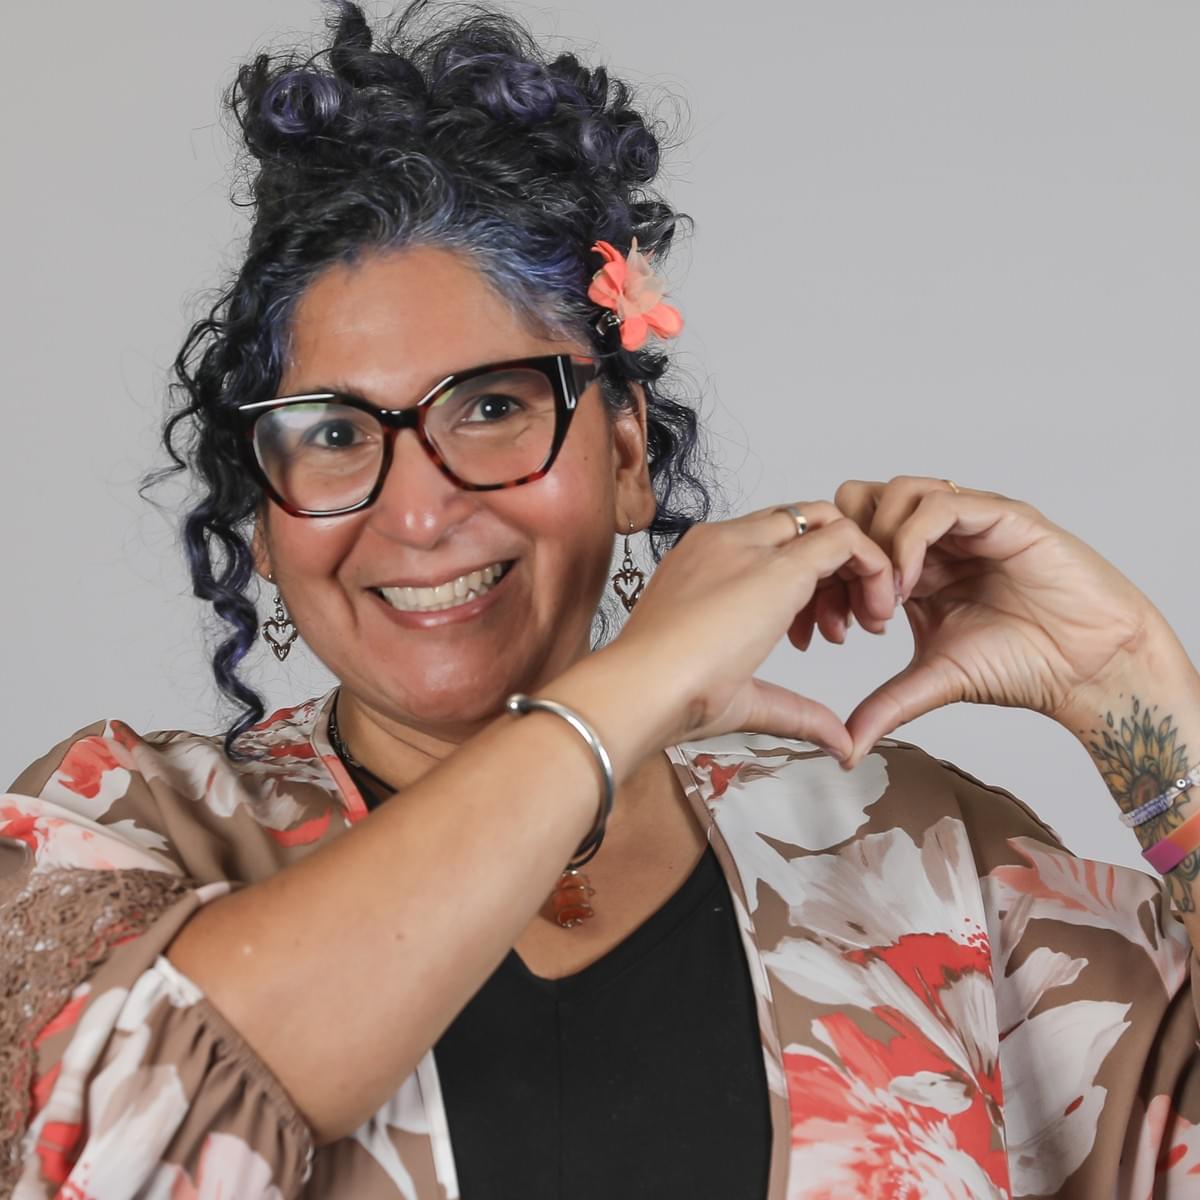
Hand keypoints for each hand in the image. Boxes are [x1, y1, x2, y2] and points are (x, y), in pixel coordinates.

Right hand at [610, 502, 896, 756]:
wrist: (641, 690)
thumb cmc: (668, 698)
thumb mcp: (744, 695)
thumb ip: (796, 710)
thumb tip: (839, 742)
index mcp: (702, 564)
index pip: (771, 544)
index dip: (809, 585)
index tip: (821, 634)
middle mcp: (724, 543)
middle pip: (802, 526)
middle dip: (839, 571)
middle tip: (856, 625)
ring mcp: (748, 545)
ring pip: (826, 521)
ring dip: (860, 569)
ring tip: (870, 624)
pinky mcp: (778, 565)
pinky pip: (846, 537)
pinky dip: (875, 567)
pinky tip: (878, 611)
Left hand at [814, 476, 1161, 767]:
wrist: (1088, 668)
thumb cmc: (1024, 665)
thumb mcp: (934, 680)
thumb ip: (886, 705)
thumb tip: (843, 749)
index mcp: (914, 563)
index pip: (849, 536)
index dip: (831, 576)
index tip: (833, 629)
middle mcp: (937, 534)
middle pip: (862, 499)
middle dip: (847, 551)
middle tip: (855, 609)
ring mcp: (968, 519)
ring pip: (897, 491)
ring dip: (879, 545)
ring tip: (887, 602)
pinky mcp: (1002, 514)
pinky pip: (941, 504)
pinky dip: (911, 541)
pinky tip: (910, 587)